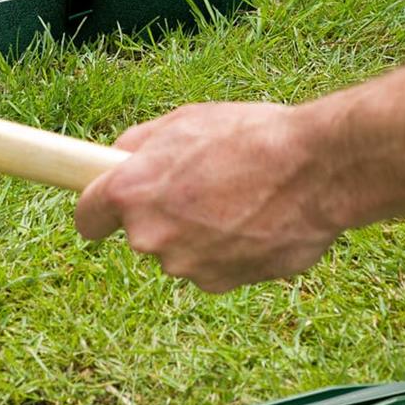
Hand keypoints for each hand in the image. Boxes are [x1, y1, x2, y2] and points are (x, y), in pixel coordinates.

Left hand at [75, 102, 345, 292]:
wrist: (317, 170)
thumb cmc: (251, 137)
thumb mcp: (184, 120)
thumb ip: (138, 144)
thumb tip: (116, 158)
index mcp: (131, 192)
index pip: (87, 218)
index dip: (98, 211)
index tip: (108, 210)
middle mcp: (149, 237)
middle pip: (142, 234)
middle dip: (164, 215)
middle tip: (203, 184)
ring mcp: (185, 266)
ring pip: (182, 251)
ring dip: (201, 233)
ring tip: (241, 199)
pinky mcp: (221, 284)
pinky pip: (215, 266)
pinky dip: (231, 250)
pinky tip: (259, 221)